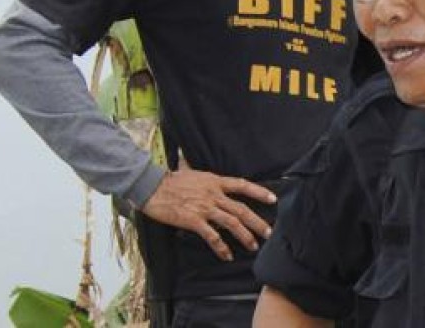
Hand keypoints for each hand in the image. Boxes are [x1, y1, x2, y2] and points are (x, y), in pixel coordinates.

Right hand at [141, 159, 276, 261]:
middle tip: (269, 233)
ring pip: (232, 223)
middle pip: (241, 209)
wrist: (151, 187)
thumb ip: (202, 176)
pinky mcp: (193, 220)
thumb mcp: (191, 172)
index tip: (273, 199)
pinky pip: (212, 236)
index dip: (259, 192)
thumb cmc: (170, 180)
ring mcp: (204, 208)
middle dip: (258, 222)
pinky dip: (222, 247)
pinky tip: (227, 255)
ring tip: (253, 246)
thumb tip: (199, 169)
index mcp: (215, 181)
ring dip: (245, 236)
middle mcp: (213, 194)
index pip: (242, 185)